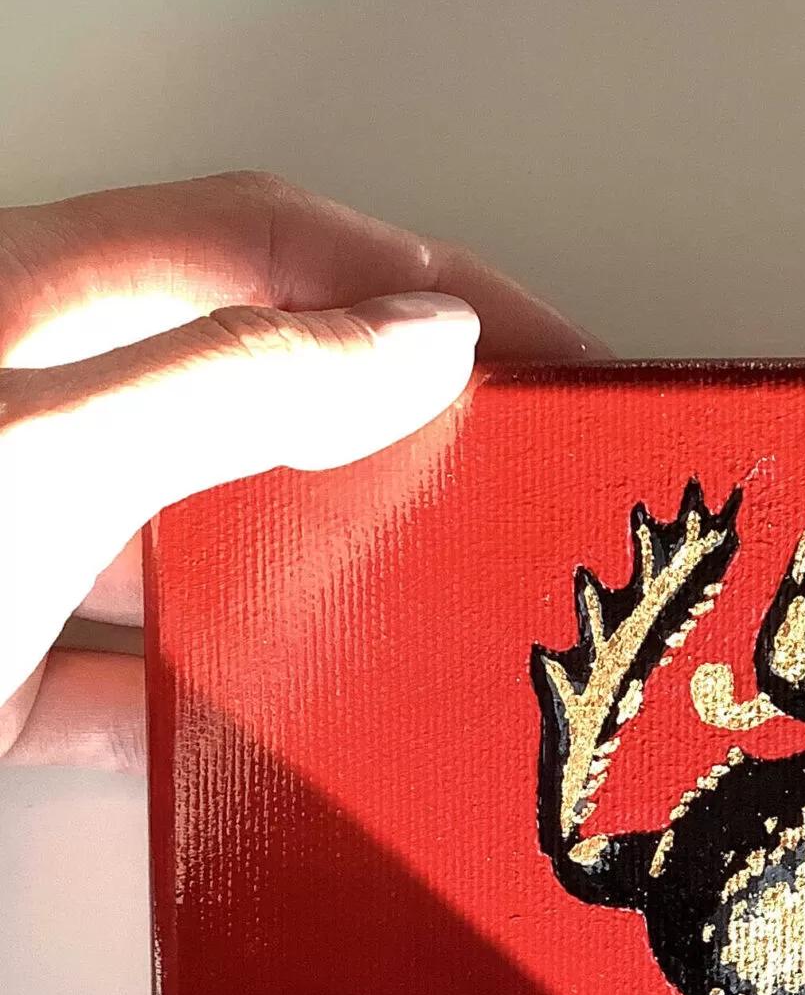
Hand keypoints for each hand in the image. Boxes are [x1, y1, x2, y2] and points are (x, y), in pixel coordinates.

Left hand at [0, 170, 600, 768]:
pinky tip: (264, 746)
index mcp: (43, 304)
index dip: (429, 285)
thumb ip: (242, 385)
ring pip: (185, 541)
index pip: (278, 248)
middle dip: (386, 426)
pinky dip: (202, 715)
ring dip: (299, 576)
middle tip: (509, 480)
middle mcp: (26, 406)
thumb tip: (424, 338)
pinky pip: (121, 685)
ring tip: (416, 611)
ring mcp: (2, 536)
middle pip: (244, 386)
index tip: (559, 361)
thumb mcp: (64, 448)